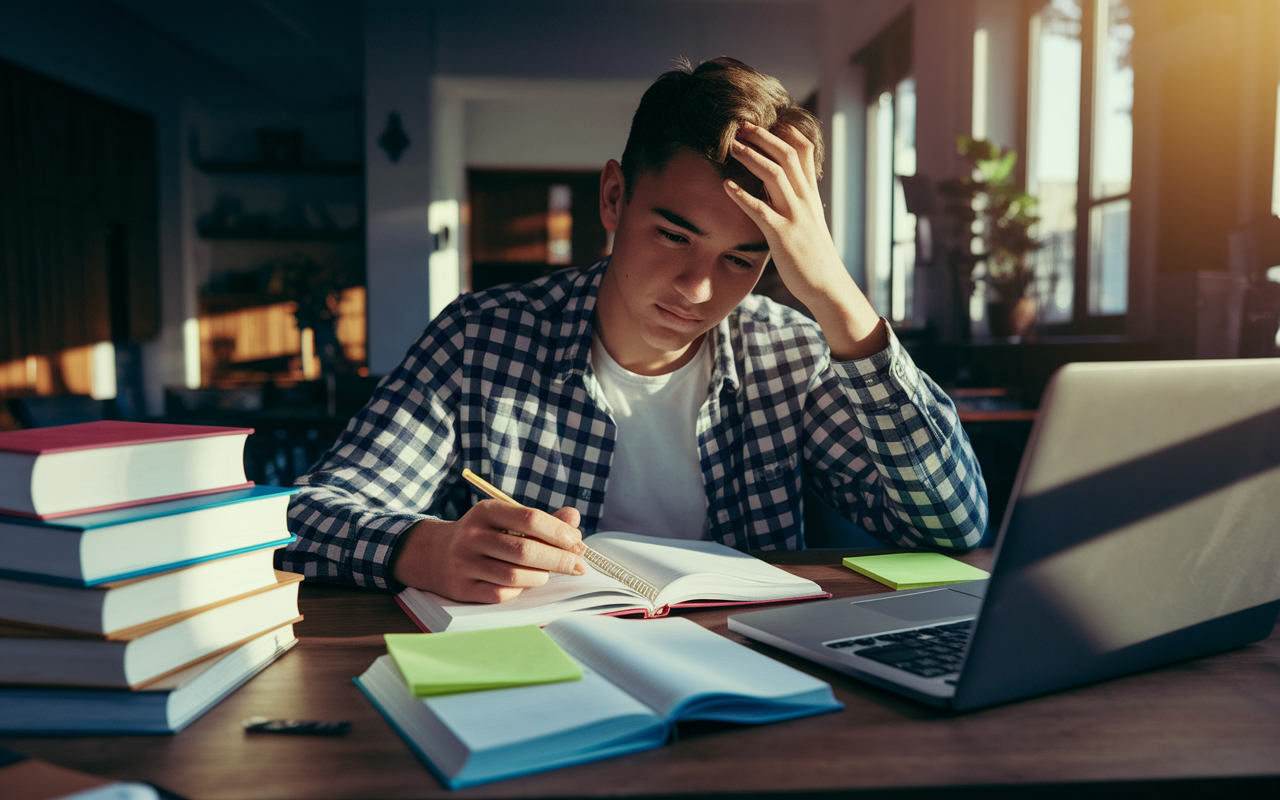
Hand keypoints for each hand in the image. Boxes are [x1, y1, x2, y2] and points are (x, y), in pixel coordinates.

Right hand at [390, 500, 587, 602]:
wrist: (435, 554)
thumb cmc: (484, 536)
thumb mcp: (506, 519)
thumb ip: (541, 520)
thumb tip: (574, 519)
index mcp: (486, 511)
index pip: (529, 519)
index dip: (559, 532)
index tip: (577, 542)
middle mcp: (472, 536)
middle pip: (525, 550)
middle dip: (559, 559)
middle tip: (578, 565)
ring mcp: (464, 563)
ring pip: (515, 575)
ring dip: (541, 577)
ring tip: (548, 574)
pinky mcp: (461, 588)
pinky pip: (501, 594)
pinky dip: (520, 589)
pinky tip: (524, 583)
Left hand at [725, 122, 886, 359]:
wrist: (827, 285)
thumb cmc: (815, 256)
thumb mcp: (810, 222)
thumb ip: (800, 202)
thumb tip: (791, 188)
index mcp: (810, 194)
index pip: (803, 151)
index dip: (785, 132)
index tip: (766, 120)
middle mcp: (805, 199)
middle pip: (786, 154)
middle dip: (763, 136)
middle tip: (742, 125)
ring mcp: (795, 216)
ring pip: (774, 174)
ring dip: (751, 156)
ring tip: (731, 146)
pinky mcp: (783, 235)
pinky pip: (761, 210)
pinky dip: (742, 195)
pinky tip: (726, 186)